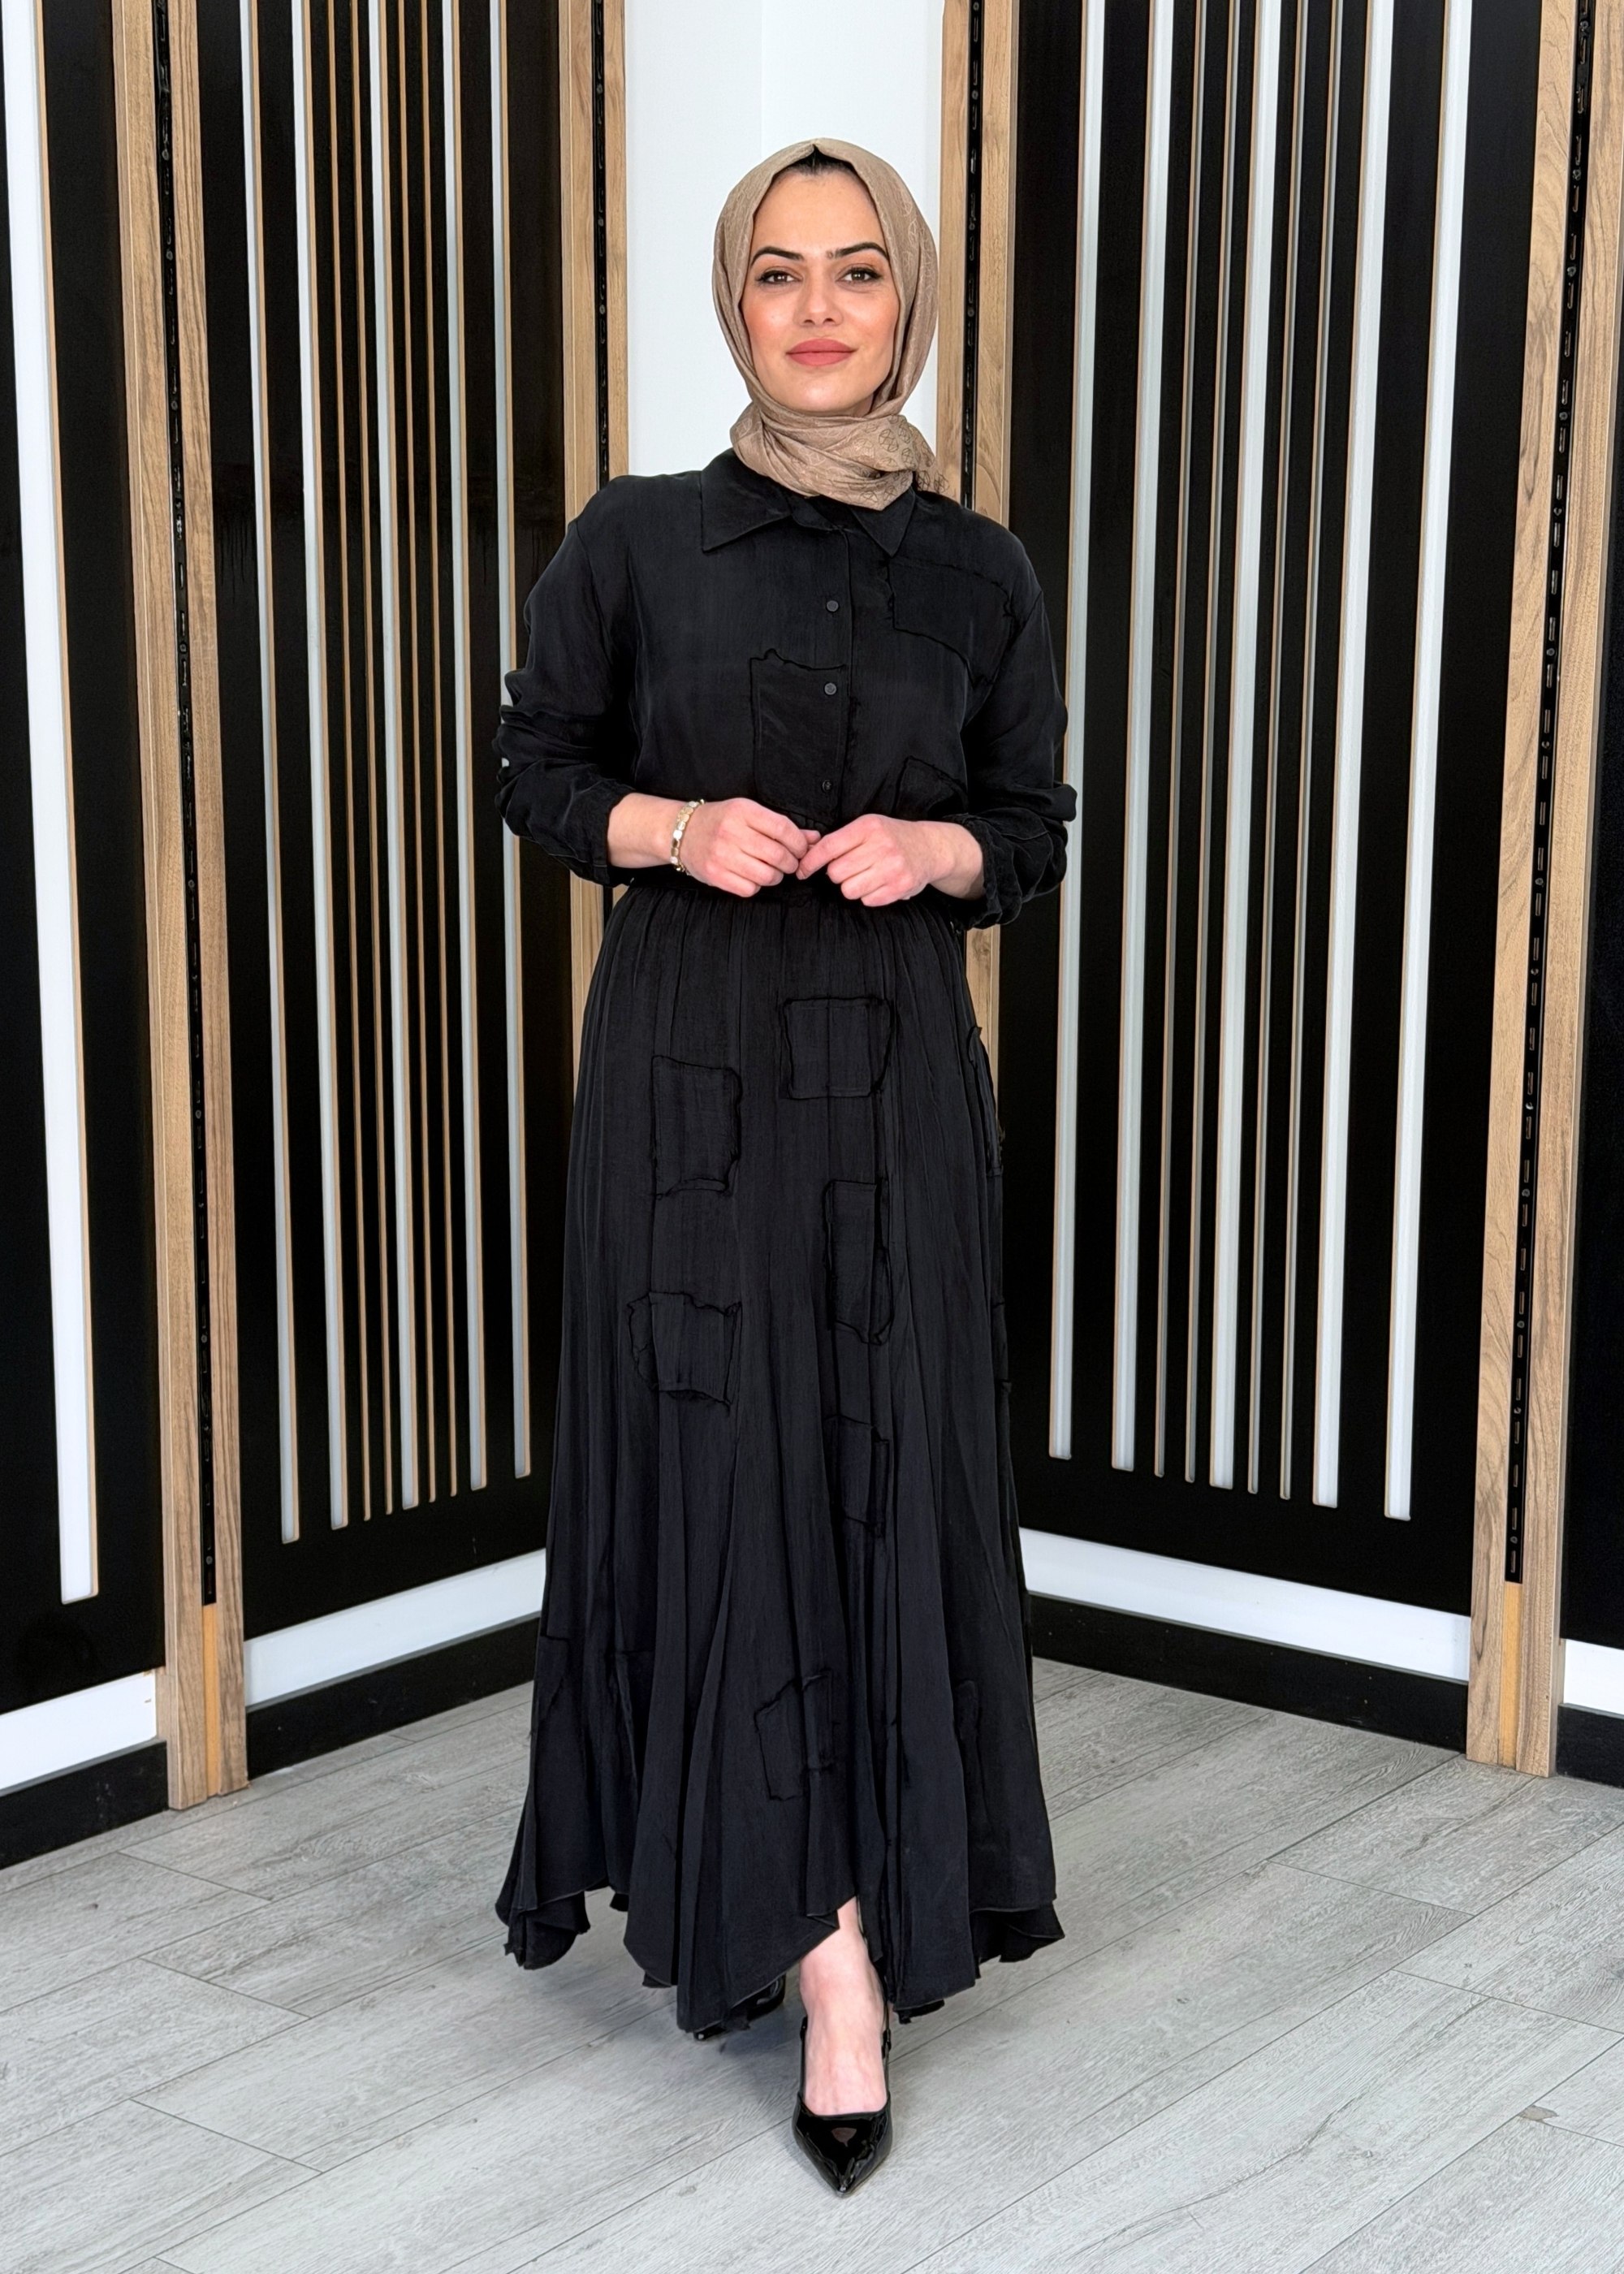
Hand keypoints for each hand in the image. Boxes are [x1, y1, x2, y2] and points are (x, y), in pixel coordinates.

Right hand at [672, 797, 820, 896]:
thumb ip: (782, 826)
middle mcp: (731, 833)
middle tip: (789, 862)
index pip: (783, 830)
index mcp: (742, 812)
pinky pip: (750, 889)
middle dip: (791, 863)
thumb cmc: (722, 822)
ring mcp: (722, 856)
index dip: (799, 843)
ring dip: (776, 876)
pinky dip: (757, 885)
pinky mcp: (716, 876)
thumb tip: (814, 839)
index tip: (801, 848)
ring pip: (767, 875)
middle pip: (778, 855)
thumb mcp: (749, 814)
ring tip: (771, 869)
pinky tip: (753, 875)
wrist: (683, 833)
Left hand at [794, 814, 983, 905]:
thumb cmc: (891, 837)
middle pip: (836, 873)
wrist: (929, 848)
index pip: (829, 847)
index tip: (801, 871)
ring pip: (849, 890)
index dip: (810, 862)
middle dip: (837, 874)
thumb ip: (840, 839)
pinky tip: (879, 883)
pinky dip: (868, 895)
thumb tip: (806, 854)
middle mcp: (881, 846)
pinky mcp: (900, 887)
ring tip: (866, 875)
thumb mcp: (868, 827)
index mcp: (868, 827)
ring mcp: (892, 868)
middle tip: (851, 868)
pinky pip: (867, 900)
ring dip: (852, 886)